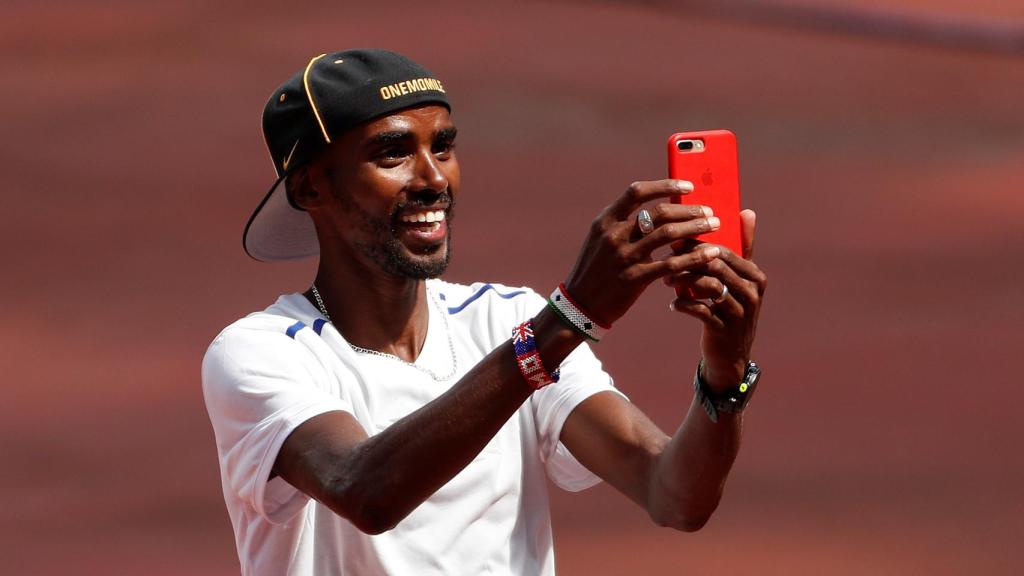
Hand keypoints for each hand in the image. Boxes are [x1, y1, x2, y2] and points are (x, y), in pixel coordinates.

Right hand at [564, 180, 723, 325]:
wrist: (581, 305)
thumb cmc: (596, 269)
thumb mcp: (601, 240)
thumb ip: (624, 224)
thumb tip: (660, 210)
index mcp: (606, 220)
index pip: (637, 192)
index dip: (665, 185)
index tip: (688, 186)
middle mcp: (614, 235)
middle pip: (659, 212)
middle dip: (689, 209)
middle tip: (708, 211)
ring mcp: (624, 257)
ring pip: (669, 234)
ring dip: (696, 227)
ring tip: (714, 225)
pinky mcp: (635, 279)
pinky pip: (671, 264)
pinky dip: (694, 257)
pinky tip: (710, 254)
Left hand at [666, 209, 766, 390]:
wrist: (729, 356)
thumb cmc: (728, 309)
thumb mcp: (737, 280)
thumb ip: (741, 248)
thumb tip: (746, 211)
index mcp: (755, 275)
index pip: (725, 249)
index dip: (697, 243)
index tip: (674, 240)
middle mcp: (752, 292)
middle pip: (716, 264)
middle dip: (688, 259)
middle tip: (665, 257)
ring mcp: (741, 312)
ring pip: (708, 285)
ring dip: (683, 280)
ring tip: (666, 280)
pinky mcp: (725, 329)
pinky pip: (700, 310)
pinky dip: (683, 304)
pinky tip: (673, 304)